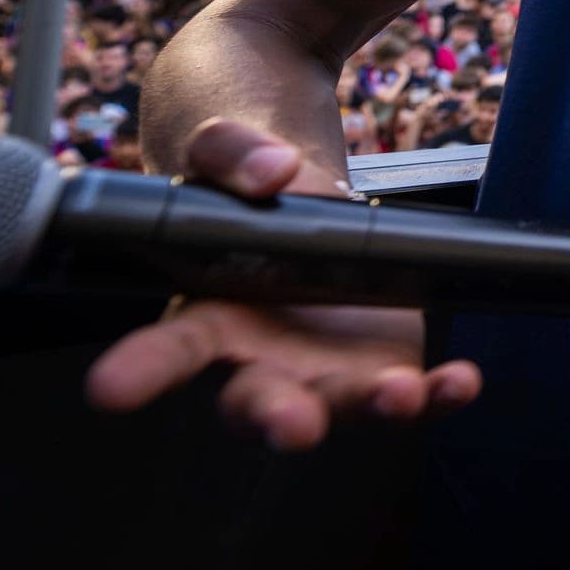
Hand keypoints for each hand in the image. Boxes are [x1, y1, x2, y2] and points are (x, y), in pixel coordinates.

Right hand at [83, 118, 481, 448]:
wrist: (293, 180)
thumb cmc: (240, 176)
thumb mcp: (225, 146)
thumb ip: (231, 152)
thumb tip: (268, 171)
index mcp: (205, 311)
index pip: (166, 346)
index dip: (141, 370)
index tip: (109, 387)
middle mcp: (258, 355)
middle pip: (257, 400)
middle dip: (275, 417)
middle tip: (292, 423)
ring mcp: (321, 366)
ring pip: (340, 404)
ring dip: (369, 407)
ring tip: (399, 394)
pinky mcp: (379, 361)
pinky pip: (410, 390)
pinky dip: (435, 394)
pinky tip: (459, 382)